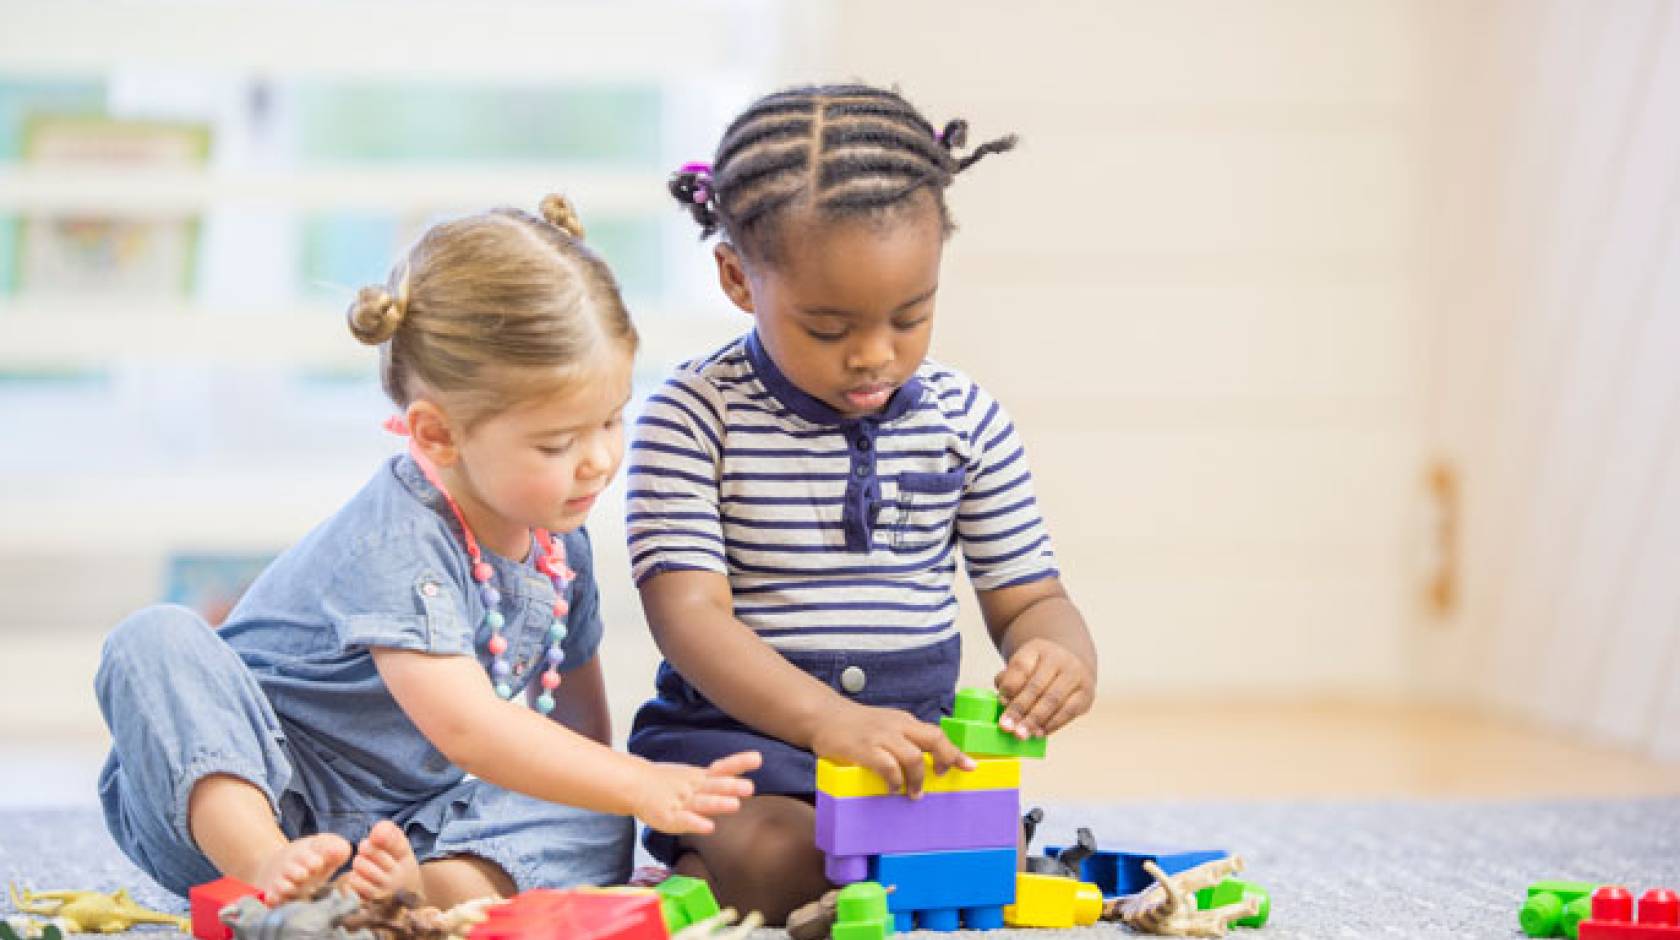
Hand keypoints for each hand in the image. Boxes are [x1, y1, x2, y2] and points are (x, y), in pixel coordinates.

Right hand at [630, 751, 760, 834]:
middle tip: (749, 787)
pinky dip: (695, 823)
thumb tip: (747, 772)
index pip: (723, 768)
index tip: (758, 758)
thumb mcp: (696, 776)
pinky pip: (684, 820)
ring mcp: (682, 802)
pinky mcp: (669, 817)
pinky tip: (709, 827)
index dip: (740, 763)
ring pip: (702, 802)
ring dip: (718, 803)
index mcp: (701, 777)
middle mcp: (694, 788)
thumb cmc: (670, 783)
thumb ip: (720, 775)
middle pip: (715, 786)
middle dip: (731, 786)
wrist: (635, 784)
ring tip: (734, 805)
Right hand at [811, 703, 974, 796]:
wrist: (823, 716)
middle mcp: (896, 726)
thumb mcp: (885, 726)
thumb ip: (904, 738)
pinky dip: (894, 780)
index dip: (954, 752)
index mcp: (904, 721)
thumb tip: (926, 762)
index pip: (937, 734)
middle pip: (933, 739)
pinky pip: (887, 766)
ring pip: (913, 757)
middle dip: (945, 760)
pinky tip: (892, 788)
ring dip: (917, 779)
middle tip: (941, 778)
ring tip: (914, 793)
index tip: (969, 767)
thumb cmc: (855, 726)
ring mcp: (880, 736)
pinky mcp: (863, 748)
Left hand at [994, 637, 1094, 738]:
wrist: (1071, 663)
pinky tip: (1038, 733)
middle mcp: (1059, 659)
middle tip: (1006, 727)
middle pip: (1036, 686)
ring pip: (1053, 700)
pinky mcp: (1086, 694)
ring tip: (1021, 734)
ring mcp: (1076, 675)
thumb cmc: (1038, 670)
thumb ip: (1009, 679)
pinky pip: (1068, 712)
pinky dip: (1052, 724)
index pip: (1021, 667)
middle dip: (1019, 708)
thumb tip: (1004, 700)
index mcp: (1038, 649)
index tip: (1000, 702)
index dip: (1010, 686)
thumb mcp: (1023, 666)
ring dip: (1035, 720)